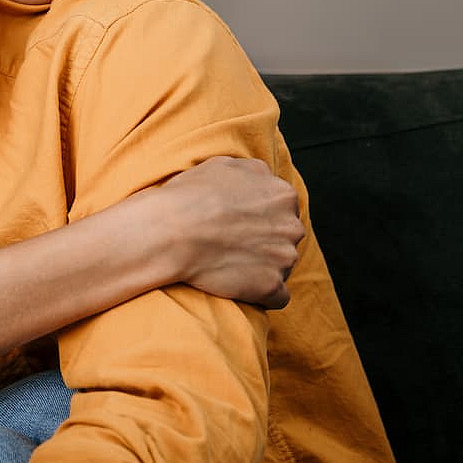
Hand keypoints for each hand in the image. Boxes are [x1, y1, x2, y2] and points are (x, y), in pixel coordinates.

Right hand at [145, 156, 302, 308]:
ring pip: (282, 266)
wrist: (171, 232)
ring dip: (262, 267)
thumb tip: (261, 178)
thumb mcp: (224, 165)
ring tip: (230, 264)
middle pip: (286, 237)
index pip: (283, 209)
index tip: (239, 224)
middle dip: (266, 242)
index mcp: (282, 195)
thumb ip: (252, 172)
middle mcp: (291, 225)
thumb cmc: (190, 197)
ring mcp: (284, 258)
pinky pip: (278, 297)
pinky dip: (263, 295)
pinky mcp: (271, 286)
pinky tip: (240, 286)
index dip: (260, 217)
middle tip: (233, 244)